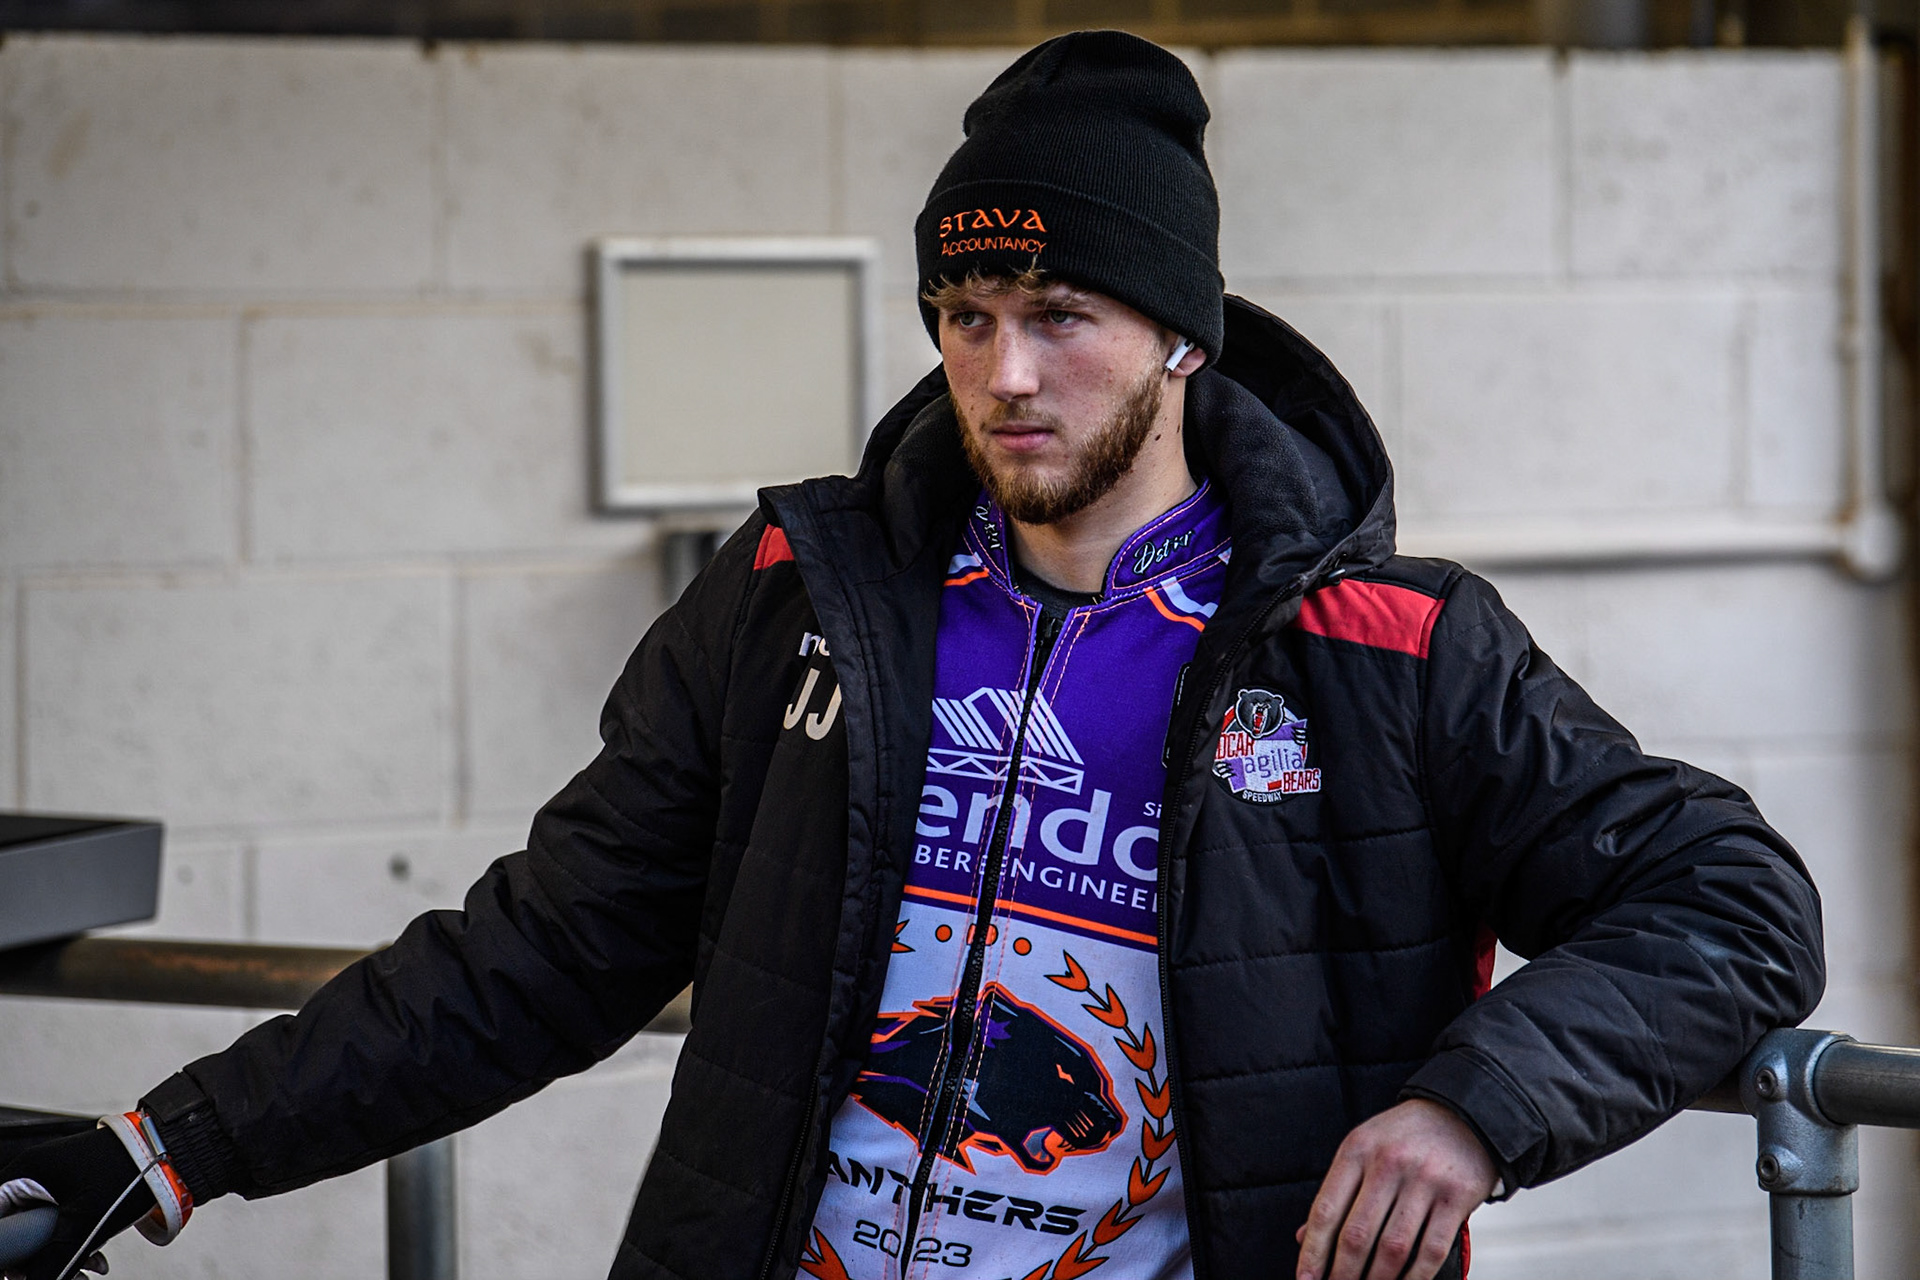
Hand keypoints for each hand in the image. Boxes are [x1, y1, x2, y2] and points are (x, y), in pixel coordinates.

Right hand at [0, 1128, 152, 1279]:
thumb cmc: (131, 1168)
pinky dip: (76, 1246)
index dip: (5, 1251)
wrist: (175, 1151)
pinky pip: (64, 1226)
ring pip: (42, 1233)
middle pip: (17, 1230)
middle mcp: (37, 1174)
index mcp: (26, 1172)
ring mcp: (58, 1182)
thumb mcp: (85, 1221)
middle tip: (58, 1275)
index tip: (15, 1272)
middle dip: (36, 1261)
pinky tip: (96, 1261)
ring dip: (60, 1257)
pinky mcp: (79, 1191)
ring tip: (85, 1273)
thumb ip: (53, 1257)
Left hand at [1294, 1098, 1496, 1279]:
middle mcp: (1388, 1163)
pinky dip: (1415, 1278)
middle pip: (1357, 1235)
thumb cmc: (1404, 1136)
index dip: (1313, 1251)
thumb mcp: (1363, 1148)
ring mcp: (1424, 1180)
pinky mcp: (1456, 1197)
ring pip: (1393, 1248)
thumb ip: (1338, 1192)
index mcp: (1356, 1149)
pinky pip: (1431, 1250)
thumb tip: (1305, 1238)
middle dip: (1342, 1274)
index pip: (1326, 1210)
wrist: (1464, 1112)